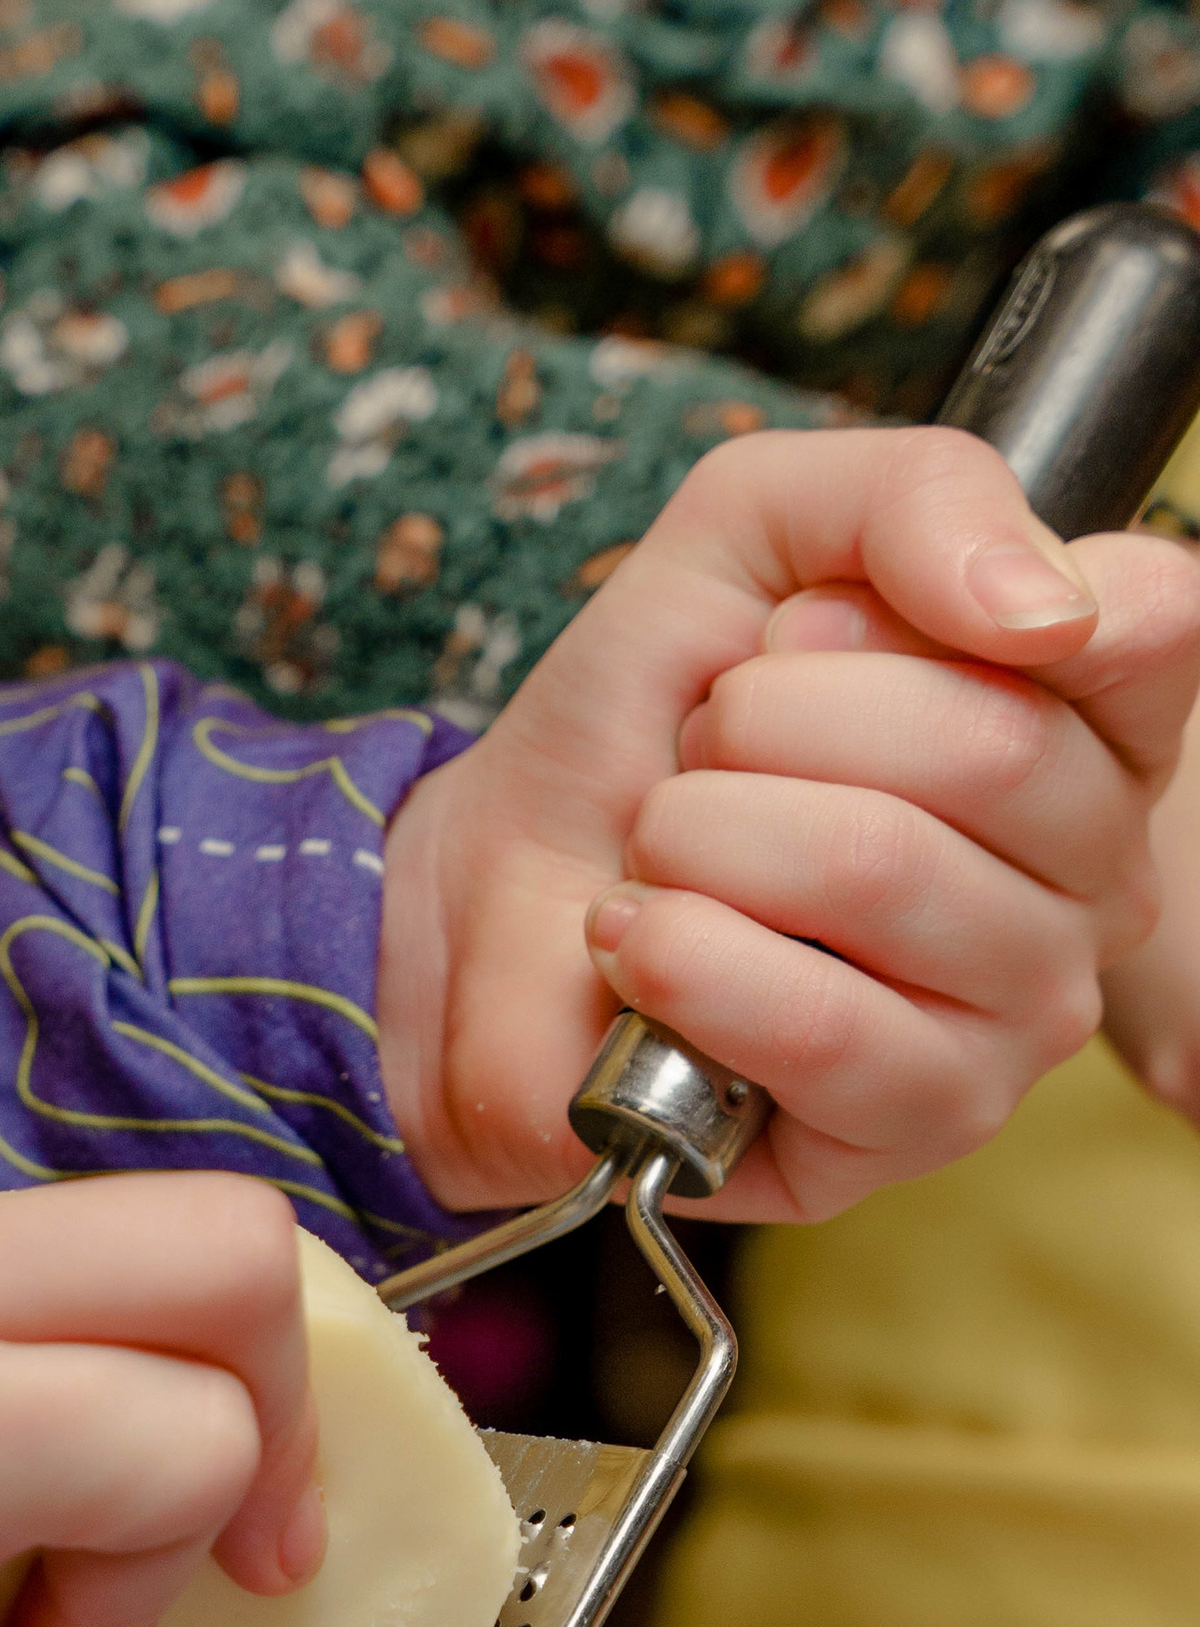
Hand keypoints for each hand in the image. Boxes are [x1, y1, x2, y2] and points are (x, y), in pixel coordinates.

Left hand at [377, 425, 1199, 1220]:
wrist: (493, 890)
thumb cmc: (646, 724)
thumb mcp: (758, 532)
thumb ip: (917, 497)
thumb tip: (1039, 604)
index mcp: (1091, 722)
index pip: (1149, 624)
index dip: (948, 598)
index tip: (804, 625)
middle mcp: (1092, 877)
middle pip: (987, 747)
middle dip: (770, 720)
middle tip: (698, 753)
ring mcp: (1019, 1017)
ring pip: (880, 873)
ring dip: (705, 837)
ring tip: (665, 853)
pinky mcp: (916, 1130)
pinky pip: (823, 1029)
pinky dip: (687, 963)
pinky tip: (641, 948)